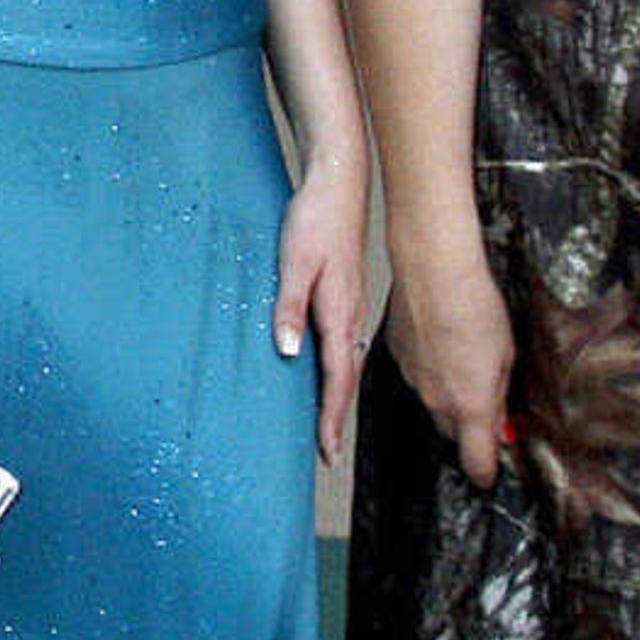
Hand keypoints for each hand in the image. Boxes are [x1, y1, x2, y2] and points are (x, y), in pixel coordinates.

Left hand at [275, 171, 372, 460]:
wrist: (339, 186)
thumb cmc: (315, 220)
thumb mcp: (294, 262)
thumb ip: (289, 307)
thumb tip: (287, 351)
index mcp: (339, 313)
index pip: (337, 378)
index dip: (331, 417)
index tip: (327, 451)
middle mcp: (351, 316)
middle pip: (346, 378)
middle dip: (336, 418)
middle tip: (327, 453)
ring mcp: (352, 307)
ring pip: (348, 363)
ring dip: (339, 396)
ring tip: (327, 425)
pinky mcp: (347, 296)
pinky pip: (346, 345)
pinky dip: (339, 371)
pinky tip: (329, 373)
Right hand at [381, 256, 514, 489]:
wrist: (434, 272)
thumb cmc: (475, 307)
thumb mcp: (507, 358)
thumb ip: (500, 397)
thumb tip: (502, 421)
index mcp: (470, 407)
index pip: (475, 462)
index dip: (485, 471)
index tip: (491, 470)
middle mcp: (436, 401)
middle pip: (452, 433)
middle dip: (469, 427)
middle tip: (487, 400)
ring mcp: (412, 380)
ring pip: (433, 403)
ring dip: (449, 393)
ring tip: (464, 358)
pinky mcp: (397, 358)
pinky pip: (416, 376)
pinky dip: (430, 369)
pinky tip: (443, 341)